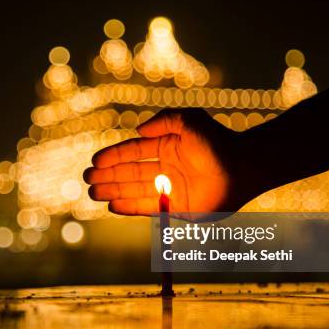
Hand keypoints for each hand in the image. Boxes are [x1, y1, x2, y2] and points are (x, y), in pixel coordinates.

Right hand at [84, 108, 260, 214]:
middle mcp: (164, 168)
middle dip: (107, 176)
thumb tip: (137, 130)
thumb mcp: (188, 120)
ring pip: (134, 191)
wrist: (242, 168)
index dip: (113, 156)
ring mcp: (169, 189)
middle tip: (86, 179)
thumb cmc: (217, 141)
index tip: (94, 161)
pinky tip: (112, 205)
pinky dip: (129, 207)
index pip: (132, 152)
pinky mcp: (176, 208)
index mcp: (165, 147)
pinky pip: (148, 208)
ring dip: (113, 191)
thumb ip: (162, 121)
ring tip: (92, 192)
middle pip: (129, 173)